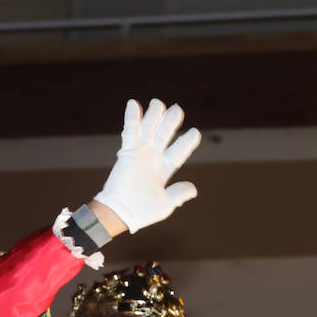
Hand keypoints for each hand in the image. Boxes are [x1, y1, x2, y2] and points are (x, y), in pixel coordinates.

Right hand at [93, 98, 201, 232]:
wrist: (121, 213)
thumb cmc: (142, 211)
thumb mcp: (166, 204)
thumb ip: (178, 194)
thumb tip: (193, 189)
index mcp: (164, 171)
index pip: (178, 153)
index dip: (186, 143)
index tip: (195, 132)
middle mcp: (153, 159)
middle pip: (164, 136)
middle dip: (170, 123)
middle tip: (177, 109)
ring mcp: (140, 154)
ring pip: (149, 130)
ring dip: (154, 116)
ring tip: (158, 103)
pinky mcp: (128, 152)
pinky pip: (131, 132)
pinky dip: (132, 118)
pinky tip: (134, 103)